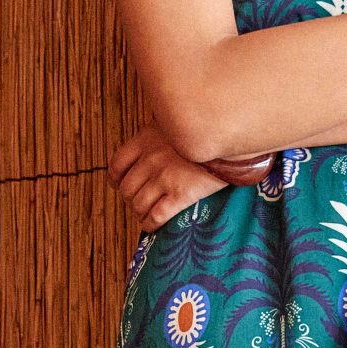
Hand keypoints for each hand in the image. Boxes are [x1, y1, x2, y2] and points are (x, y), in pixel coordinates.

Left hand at [106, 122, 231, 229]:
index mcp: (145, 140)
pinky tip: (153, 225)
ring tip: (147, 214)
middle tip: (139, 201)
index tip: (120, 185)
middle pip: (126, 188)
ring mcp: (164, 178)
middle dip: (130, 199)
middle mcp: (150, 160)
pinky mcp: (180, 194)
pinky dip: (151, 224)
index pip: (117, 164)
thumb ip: (160, 133)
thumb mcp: (174, 122)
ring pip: (138, 204)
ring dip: (140, 212)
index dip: (116, 180)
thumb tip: (157, 142)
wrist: (230, 135)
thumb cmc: (205, 127)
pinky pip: (156, 215)